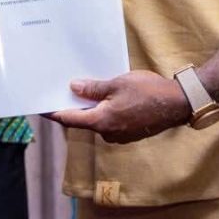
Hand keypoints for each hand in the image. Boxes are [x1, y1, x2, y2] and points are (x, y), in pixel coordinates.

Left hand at [48, 70, 190, 143]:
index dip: (53, 112)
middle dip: (72, 107)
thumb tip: (73, 88)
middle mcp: (108, 133)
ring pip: (97, 120)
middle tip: (61, 91)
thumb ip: (93, 89)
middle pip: (82, 120)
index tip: (41, 107)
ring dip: (90, 108)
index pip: (69, 119)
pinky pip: (109, 121)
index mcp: (101, 121)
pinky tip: (104, 97)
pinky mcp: (130, 132)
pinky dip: (103, 110)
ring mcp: (120, 135)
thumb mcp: (116, 84)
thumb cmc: (147, 91)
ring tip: (83, 89)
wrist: (178, 103)